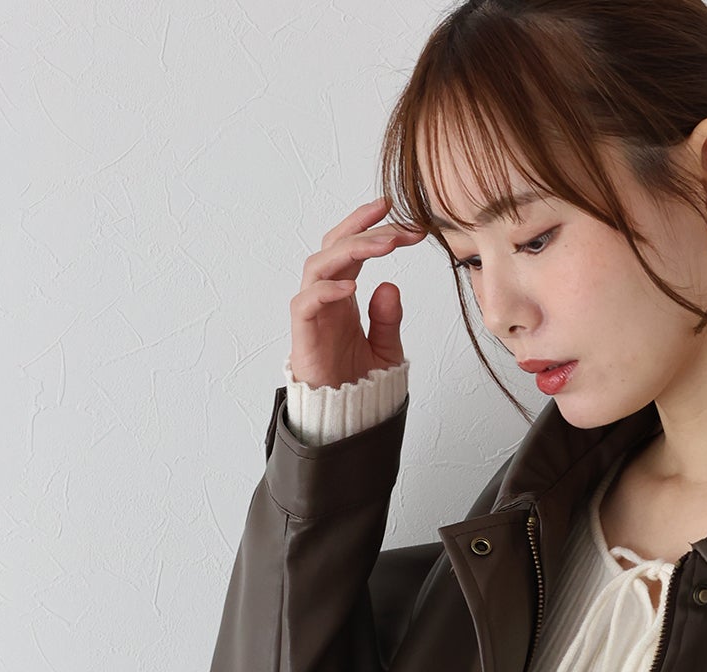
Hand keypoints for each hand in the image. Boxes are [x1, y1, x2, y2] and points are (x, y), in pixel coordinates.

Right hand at [288, 196, 425, 389]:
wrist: (343, 419)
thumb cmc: (358, 383)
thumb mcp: (387, 349)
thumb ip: (388, 318)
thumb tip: (390, 286)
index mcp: (345, 295)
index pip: (352, 250)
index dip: (371, 228)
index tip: (403, 216)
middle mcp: (326, 297)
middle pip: (335, 247)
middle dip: (365, 230)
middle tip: (400, 225)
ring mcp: (313, 312)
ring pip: (319, 265)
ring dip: (352, 250)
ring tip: (385, 245)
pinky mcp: (303, 333)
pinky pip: (307, 302)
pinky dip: (327, 290)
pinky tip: (352, 285)